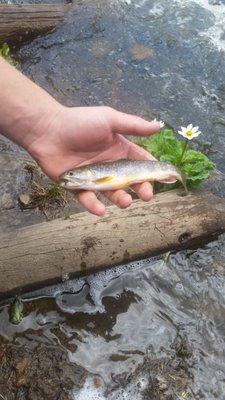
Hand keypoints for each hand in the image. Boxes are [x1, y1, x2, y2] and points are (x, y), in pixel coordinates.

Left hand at [28, 105, 160, 214]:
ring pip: (111, 193)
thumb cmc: (79, 122)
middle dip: (141, 189)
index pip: (140, 162)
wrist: (47, 130)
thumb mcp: (110, 120)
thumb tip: (159, 126)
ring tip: (126, 202)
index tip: (164, 179)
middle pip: (129, 181)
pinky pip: (88, 199)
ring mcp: (93, 177)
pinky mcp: (77, 186)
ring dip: (120, 199)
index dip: (152, 171)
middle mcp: (108, 165)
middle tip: (147, 195)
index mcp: (119, 150)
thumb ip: (133, 125)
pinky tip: (100, 209)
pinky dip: (94, 205)